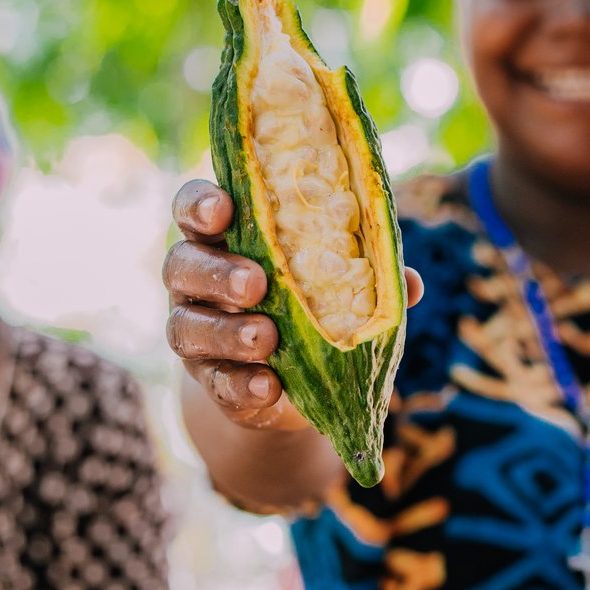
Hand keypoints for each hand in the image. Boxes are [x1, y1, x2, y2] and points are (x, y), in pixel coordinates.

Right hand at [163, 180, 421, 431]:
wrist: (289, 381)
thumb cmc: (311, 305)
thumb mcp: (336, 284)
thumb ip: (365, 276)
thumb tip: (409, 282)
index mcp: (226, 238)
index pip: (195, 209)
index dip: (200, 204)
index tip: (222, 208)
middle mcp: (198, 280)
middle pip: (180, 263)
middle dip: (215, 271)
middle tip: (255, 283)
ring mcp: (196, 330)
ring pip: (186, 325)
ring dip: (226, 331)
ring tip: (265, 337)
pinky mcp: (208, 379)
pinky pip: (214, 381)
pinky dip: (241, 383)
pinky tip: (268, 385)